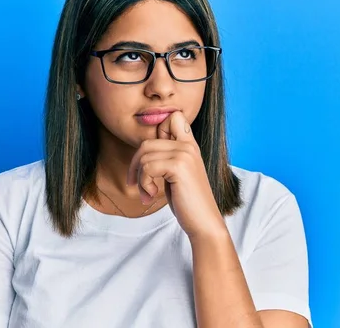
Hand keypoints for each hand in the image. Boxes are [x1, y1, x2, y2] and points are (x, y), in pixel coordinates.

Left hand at [127, 111, 226, 238]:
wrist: (204, 222)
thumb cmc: (187, 201)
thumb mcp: (176, 173)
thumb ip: (166, 156)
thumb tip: (144, 147)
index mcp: (190, 145)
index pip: (173, 117)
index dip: (156, 134)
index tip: (152, 160)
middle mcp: (189, 145)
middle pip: (147, 142)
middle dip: (135, 165)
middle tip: (136, 183)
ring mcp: (185, 154)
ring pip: (144, 156)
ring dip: (139, 178)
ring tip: (147, 193)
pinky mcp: (179, 166)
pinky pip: (147, 167)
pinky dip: (144, 184)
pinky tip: (151, 195)